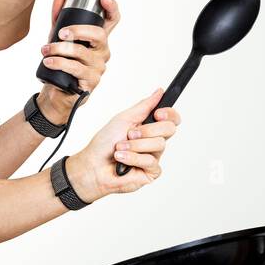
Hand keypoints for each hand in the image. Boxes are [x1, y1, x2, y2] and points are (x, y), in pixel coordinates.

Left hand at [36, 0, 120, 121]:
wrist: (55, 91)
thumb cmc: (60, 62)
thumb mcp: (57, 37)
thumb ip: (59, 16)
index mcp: (97, 40)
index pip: (112, 22)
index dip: (111, 9)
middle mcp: (102, 52)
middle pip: (99, 35)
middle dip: (78, 31)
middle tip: (61, 33)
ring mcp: (98, 67)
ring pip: (82, 53)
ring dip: (60, 50)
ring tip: (45, 50)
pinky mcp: (91, 82)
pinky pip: (76, 69)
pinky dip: (60, 63)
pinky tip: (49, 61)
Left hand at [65, 90, 181, 199]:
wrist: (92, 165)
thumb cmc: (104, 143)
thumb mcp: (123, 119)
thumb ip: (143, 106)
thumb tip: (159, 91)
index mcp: (148, 127)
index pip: (171, 118)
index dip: (169, 114)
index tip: (157, 114)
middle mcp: (153, 141)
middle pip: (170, 129)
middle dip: (147, 130)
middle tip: (129, 134)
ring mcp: (153, 157)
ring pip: (159, 145)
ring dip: (135, 145)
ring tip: (120, 148)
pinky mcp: (151, 172)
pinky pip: (151, 162)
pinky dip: (133, 158)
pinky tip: (122, 159)